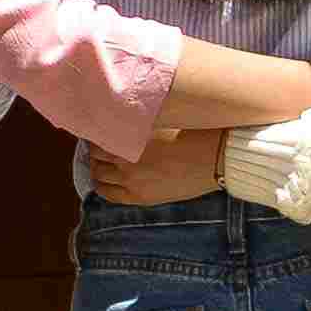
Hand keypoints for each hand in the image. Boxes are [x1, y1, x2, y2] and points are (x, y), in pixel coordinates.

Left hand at [90, 130, 231, 207]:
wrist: (215, 157)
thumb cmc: (194, 131)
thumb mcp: (161, 117)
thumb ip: (137, 118)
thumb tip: (119, 113)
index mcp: (129, 136)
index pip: (96, 134)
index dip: (96, 131)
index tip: (100, 128)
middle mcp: (125, 159)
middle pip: (94, 155)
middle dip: (96, 149)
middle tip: (101, 144)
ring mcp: (131, 181)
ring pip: (98, 175)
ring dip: (98, 166)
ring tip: (104, 161)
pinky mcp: (141, 197)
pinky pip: (109, 194)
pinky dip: (103, 185)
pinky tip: (105, 179)